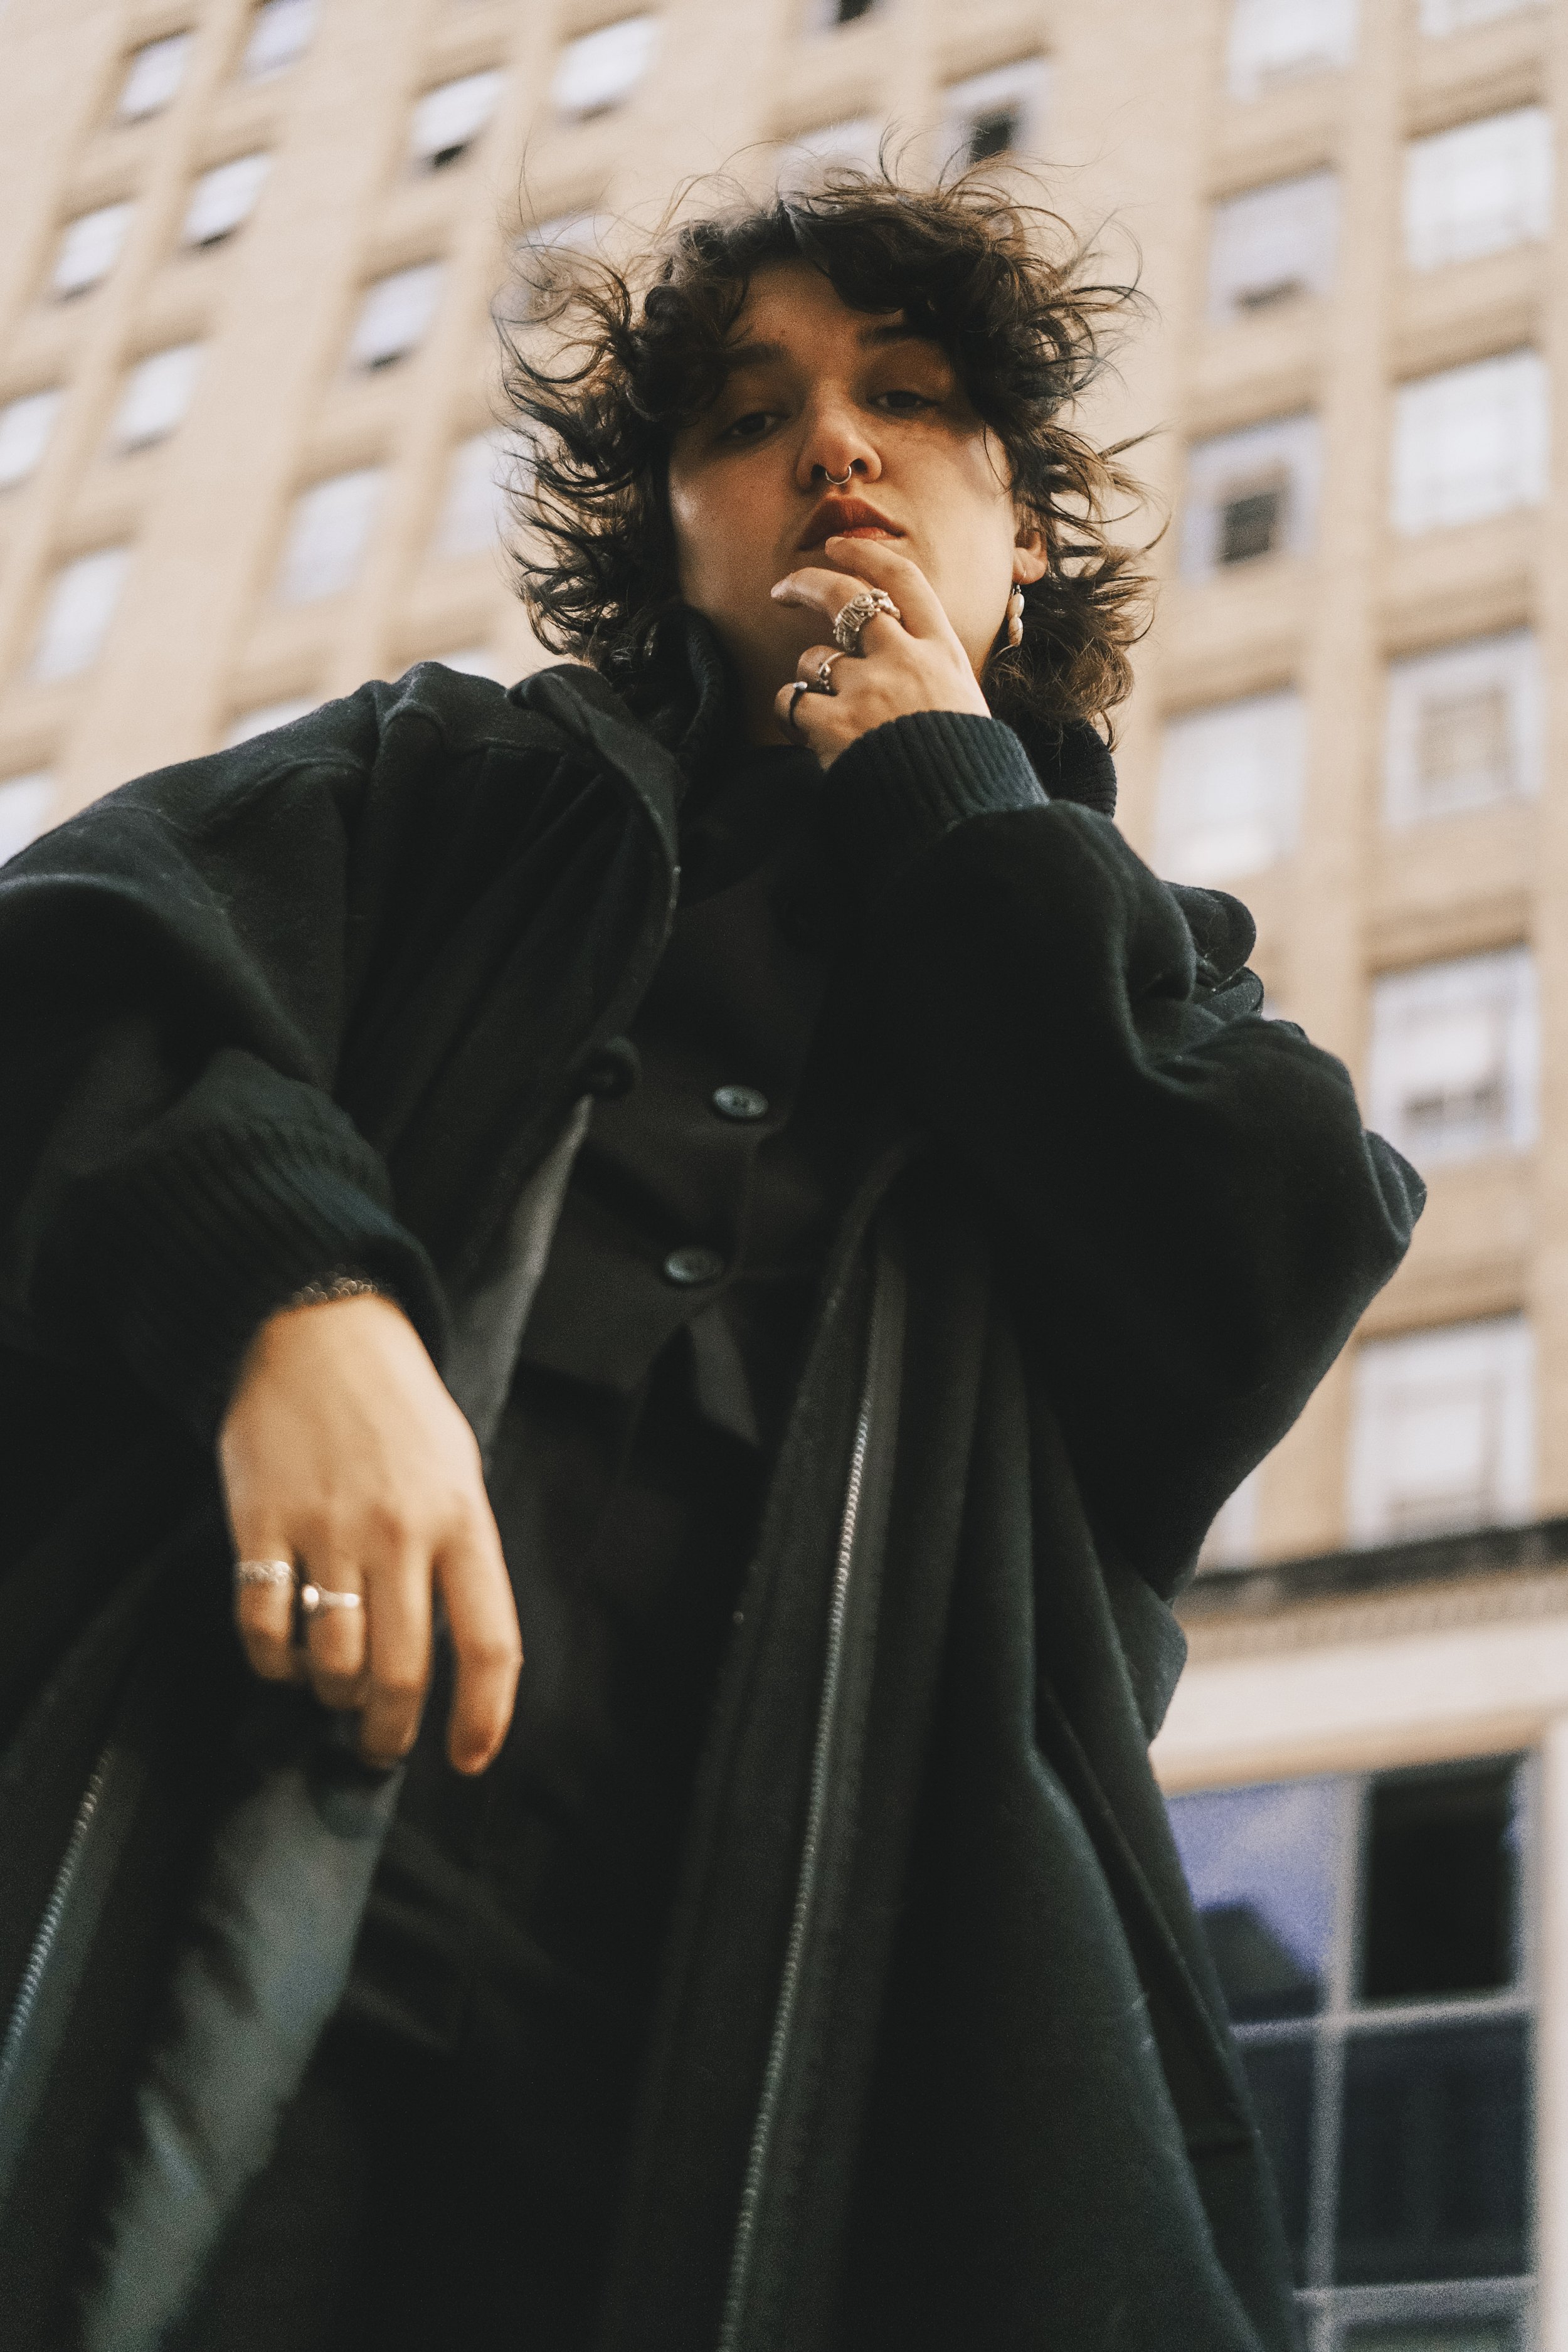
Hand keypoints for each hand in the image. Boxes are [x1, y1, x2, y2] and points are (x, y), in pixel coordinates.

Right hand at [219, 1294, 520, 1772]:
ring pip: (332, 1663)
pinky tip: (283, 1654)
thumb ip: (460, 1552)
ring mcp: (327, 1529)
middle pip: (401, 1674)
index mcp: (462, 1519)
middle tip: (380, 1747)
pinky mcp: (260, 1523)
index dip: (484, 1716)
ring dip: (332, 1696)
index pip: (489, 1643)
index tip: (468, 1760)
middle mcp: (399, 1532)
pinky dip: (273, 1661)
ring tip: (334, 1689)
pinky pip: (264, 1627)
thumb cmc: (396, 1407)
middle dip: (389, 1732)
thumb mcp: (456, 1469)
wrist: (315, 1329)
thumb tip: (458, 1650)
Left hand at [770, 536, 991, 767]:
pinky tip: (805, 731)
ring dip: (810, 679)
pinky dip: (791, 712)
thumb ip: (931, 672)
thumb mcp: (964, 702)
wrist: (958, 817)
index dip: (866, 556)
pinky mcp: (836, 723)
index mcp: (942, 651)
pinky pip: (792, 700)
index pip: (904, 580)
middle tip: (783, 590)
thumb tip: (906, 654)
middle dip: (807, 584)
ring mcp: (869, 688)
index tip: (840, 547)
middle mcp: (905, 658)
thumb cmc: (964, 768)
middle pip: (846, 598)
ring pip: (814, 658)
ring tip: (826, 714)